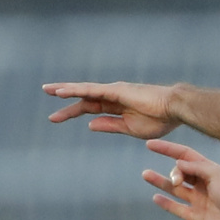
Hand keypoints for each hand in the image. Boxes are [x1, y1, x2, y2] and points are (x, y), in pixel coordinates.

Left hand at [43, 80, 180, 139]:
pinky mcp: (115, 90)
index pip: (89, 108)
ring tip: (47, 90)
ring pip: (84, 90)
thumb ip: (110, 125)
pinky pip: (91, 90)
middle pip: (82, 97)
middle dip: (64, 97)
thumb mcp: (130, 129)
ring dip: (65, 90)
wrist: (174, 110)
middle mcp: (112, 96)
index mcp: (115, 107)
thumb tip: (90, 125)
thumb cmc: (159, 120)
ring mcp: (113, 91)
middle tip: (45, 93)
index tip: (54, 118)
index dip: (71, 112)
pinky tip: (61, 92)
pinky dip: (75, 90)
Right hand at [141, 139, 219, 219]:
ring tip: (145, 174)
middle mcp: (204, 184)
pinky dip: (166, 203)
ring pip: (176, 189)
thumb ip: (197, 167)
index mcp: (211, 171)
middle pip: (181, 171)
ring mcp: (200, 201)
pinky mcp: (197, 217)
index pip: (186, 155)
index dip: (168, 149)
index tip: (150, 145)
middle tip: (177, 180)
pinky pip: (178, 208)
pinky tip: (155, 198)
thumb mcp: (218, 175)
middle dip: (175, 172)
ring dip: (161, 181)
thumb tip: (178, 162)